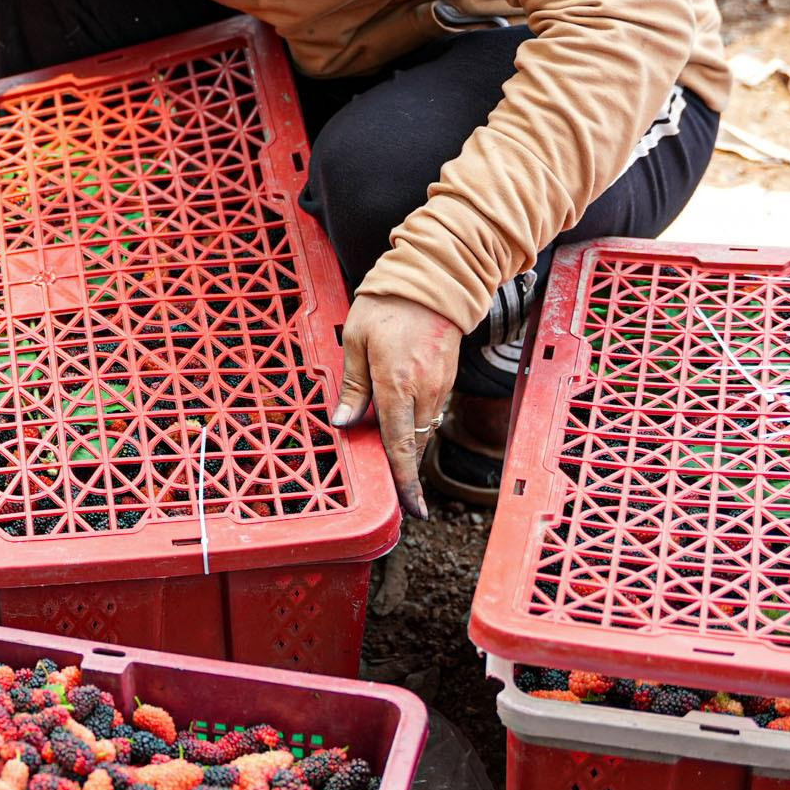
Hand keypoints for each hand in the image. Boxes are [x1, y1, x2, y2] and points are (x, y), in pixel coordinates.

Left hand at [332, 292, 465, 517]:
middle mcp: (423, 392)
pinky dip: (415, 424)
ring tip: (390, 450)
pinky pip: (429, 413)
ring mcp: (439, 386)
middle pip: (413, 444)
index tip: (411, 509)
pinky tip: (400, 418)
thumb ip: (351, 385)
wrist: (433, 280)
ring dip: (408, 444)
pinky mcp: (446, 380)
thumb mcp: (356, 341)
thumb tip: (343, 423)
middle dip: (403, 467)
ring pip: (423, 431)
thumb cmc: (387, 306)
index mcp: (396, 385)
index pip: (399, 445)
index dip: (404, 481)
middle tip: (395, 489)